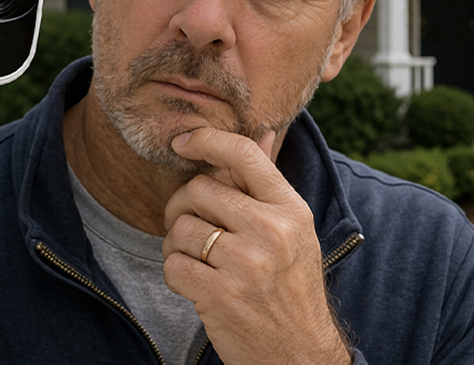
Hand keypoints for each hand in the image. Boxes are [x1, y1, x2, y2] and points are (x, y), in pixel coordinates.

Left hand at [161, 127, 350, 364]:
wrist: (300, 354)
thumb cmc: (292, 288)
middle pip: (199, 190)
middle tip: (189, 226)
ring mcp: (246, 264)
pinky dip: (175, 274)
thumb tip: (263, 132)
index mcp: (290, 210)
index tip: (182, 142)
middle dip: (181, 206)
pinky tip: (194, 283)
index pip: (243, 154)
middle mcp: (271, 232)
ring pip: (180, 229)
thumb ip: (270, 182)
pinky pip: (173, 266)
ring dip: (176, 245)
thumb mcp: (294, 231)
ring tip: (194, 259)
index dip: (206, 140)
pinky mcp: (220, 295)